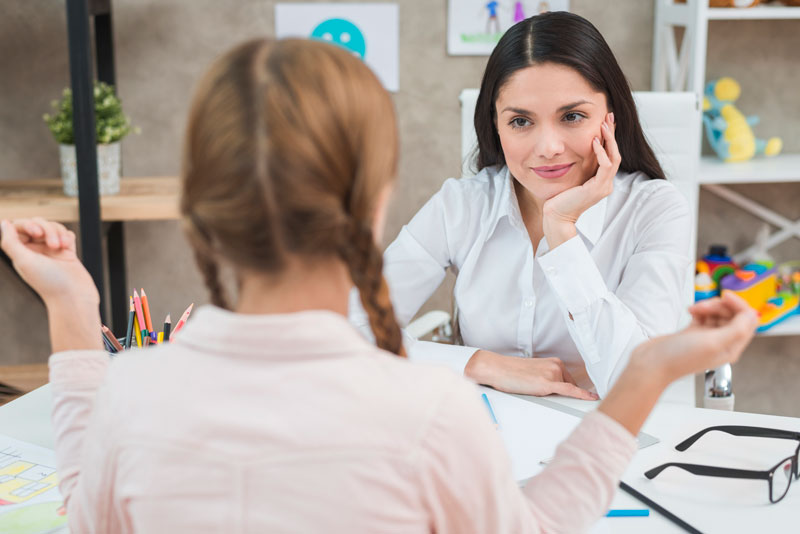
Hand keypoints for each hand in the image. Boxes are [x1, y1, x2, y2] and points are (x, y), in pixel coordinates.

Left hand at [0, 218, 98, 306]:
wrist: (74, 297)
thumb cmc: (49, 283)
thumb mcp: (24, 261)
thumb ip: (10, 242)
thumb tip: (4, 223)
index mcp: (21, 253)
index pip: (19, 228)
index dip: (27, 225)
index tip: (36, 233)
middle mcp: (36, 251)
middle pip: (38, 224)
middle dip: (47, 229)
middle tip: (53, 245)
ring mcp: (52, 251)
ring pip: (54, 227)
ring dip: (59, 233)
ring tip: (62, 247)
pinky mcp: (68, 253)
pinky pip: (67, 234)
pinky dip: (68, 237)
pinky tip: (68, 247)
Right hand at [465, 349, 598, 399]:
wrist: (498, 368)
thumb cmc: (512, 372)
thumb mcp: (536, 373)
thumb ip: (550, 379)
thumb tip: (561, 393)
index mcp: (555, 362)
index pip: (570, 381)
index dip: (575, 392)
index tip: (589, 397)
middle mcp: (557, 365)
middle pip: (569, 388)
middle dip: (560, 394)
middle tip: (539, 391)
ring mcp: (553, 373)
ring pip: (564, 392)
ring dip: (554, 397)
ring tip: (532, 388)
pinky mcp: (548, 383)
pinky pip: (570, 391)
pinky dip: (582, 395)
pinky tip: (592, 398)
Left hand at [542, 113, 619, 247]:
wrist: (556, 216)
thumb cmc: (560, 198)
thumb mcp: (572, 177)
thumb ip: (579, 166)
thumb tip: (578, 149)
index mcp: (602, 181)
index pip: (611, 155)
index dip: (610, 137)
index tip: (606, 121)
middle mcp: (606, 184)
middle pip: (616, 153)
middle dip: (613, 133)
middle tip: (609, 116)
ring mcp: (604, 187)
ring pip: (614, 158)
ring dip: (609, 139)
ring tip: (603, 124)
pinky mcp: (598, 189)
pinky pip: (605, 167)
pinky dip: (601, 152)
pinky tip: (594, 141)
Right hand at [632, 291, 758, 382]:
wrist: (652, 364)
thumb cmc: (678, 358)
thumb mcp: (712, 343)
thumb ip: (736, 329)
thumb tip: (752, 315)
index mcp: (731, 347)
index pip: (747, 320)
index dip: (739, 305)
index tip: (725, 296)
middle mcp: (721, 342)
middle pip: (732, 314)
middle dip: (719, 305)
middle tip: (703, 306)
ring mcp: (706, 337)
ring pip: (718, 313)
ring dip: (708, 307)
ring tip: (695, 310)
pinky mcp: (693, 333)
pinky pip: (704, 315)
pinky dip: (699, 310)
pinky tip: (691, 312)